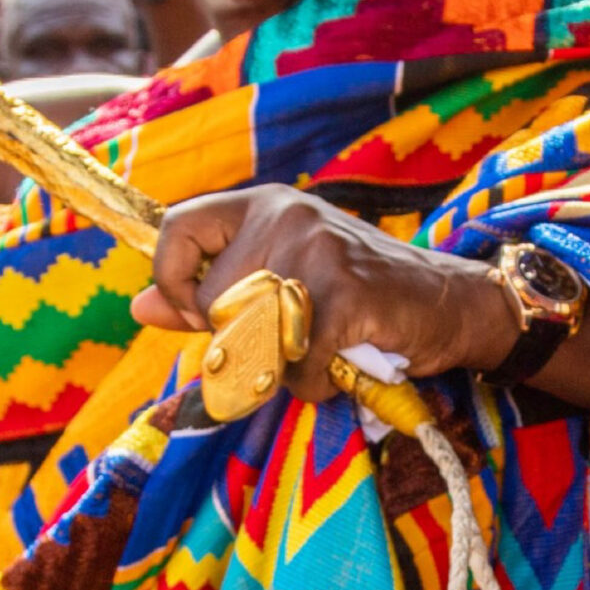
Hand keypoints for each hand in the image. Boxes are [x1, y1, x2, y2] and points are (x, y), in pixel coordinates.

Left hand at [133, 184, 514, 401]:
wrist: (449, 303)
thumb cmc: (358, 298)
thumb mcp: (279, 284)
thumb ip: (207, 294)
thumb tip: (140, 305)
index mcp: (262, 205)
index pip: (178, 229)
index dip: (176, 282)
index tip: (208, 314)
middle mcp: (285, 214)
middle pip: (216, 302)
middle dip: (246, 342)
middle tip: (290, 342)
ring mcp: (316, 250)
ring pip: (254, 337)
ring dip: (284, 368)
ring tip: (319, 354)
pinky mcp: (345, 293)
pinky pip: (298, 364)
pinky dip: (318, 385)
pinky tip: (343, 367)